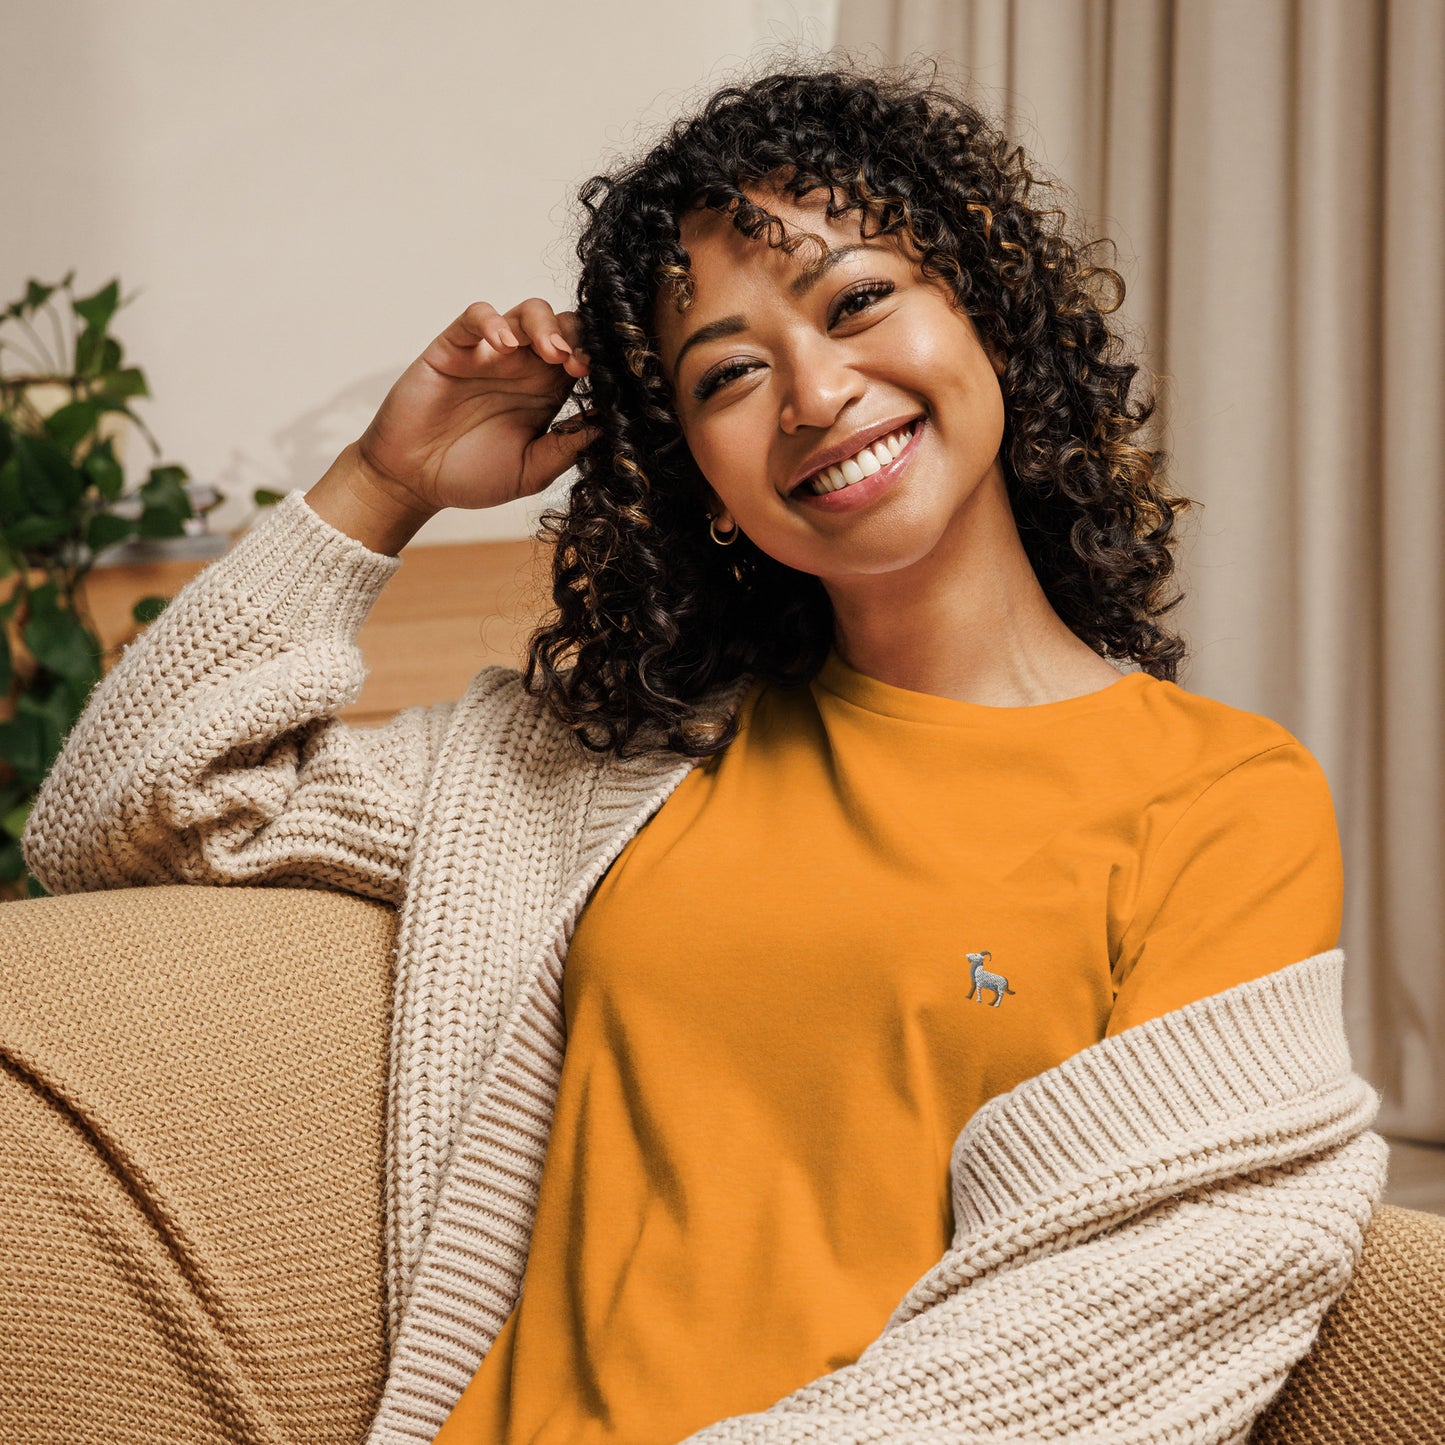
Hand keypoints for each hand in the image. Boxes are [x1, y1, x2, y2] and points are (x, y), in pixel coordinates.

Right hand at [354, 299, 597, 513]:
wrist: (414, 481)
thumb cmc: (471, 476)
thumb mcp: (531, 471)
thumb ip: (566, 448)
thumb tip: (607, 426)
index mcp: (547, 393)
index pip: (583, 358)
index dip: (596, 361)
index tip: (603, 380)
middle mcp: (523, 368)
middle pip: (563, 326)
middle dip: (578, 337)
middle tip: (579, 365)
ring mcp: (489, 354)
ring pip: (527, 312)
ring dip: (546, 325)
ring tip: (551, 352)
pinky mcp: (454, 347)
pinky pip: (475, 316)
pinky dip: (492, 321)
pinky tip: (503, 344)